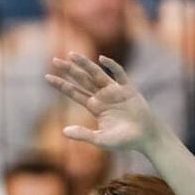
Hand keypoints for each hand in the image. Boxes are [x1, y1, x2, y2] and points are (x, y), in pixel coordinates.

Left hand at [45, 54, 163, 152]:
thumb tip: (63, 131)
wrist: (148, 138)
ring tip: (71, 54)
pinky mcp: (129, 90)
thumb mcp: (101, 139)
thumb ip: (83, 135)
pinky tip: (102, 59)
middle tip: (54, 60)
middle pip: (82, 80)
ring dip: (84, 64)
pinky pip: (120, 75)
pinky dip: (112, 66)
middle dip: (69, 70)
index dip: (61, 85)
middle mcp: (103, 96)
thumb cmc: (124, 140)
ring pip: (97, 74)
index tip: (47, 77)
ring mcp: (115, 92)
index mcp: (94, 106)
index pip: (74, 93)